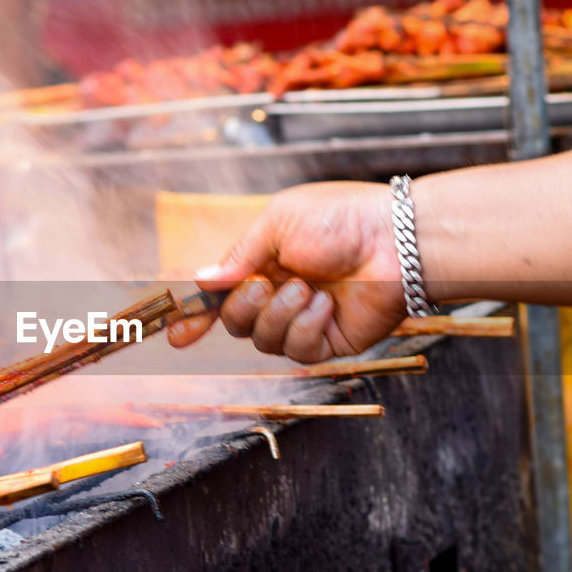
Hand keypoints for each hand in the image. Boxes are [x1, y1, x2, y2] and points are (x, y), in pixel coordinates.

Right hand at [167, 181, 405, 361]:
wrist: (396, 239)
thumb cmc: (341, 219)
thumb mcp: (279, 224)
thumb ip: (239, 256)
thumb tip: (202, 280)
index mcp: (265, 265)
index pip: (220, 297)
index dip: (196, 315)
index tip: (175, 332)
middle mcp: (281, 296)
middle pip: (235, 324)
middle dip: (242, 307)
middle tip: (265, 283)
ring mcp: (304, 321)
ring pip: (262, 341)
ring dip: (278, 314)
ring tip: (307, 288)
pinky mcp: (329, 342)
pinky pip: (297, 351)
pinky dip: (306, 327)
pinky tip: (326, 305)